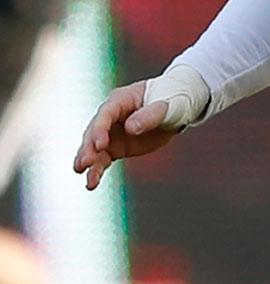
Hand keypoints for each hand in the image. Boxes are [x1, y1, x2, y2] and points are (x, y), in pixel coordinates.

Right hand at [73, 75, 200, 189]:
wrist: (175, 113)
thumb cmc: (170, 102)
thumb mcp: (163, 107)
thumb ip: (148, 116)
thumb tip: (130, 128)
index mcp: (121, 100)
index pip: (105, 114)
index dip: (100, 129)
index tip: (100, 145)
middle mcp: (110, 117)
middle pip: (94, 132)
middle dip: (88, 147)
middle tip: (85, 162)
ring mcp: (110, 133)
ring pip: (94, 148)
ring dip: (87, 161)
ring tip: (81, 172)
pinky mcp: (114, 148)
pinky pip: (102, 160)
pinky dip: (96, 171)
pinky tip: (91, 183)